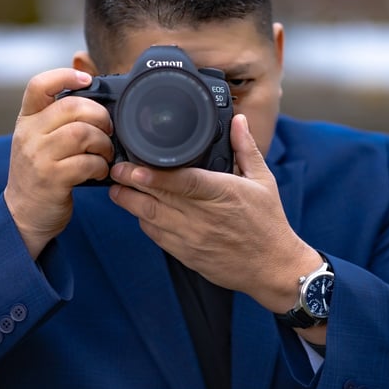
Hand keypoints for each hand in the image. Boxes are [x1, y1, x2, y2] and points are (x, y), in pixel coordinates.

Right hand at [4, 69, 112, 257]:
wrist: (23, 214)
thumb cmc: (39, 173)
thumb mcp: (39, 140)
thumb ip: (58, 117)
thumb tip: (91, 88)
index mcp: (26, 120)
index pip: (38, 86)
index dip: (65, 75)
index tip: (87, 79)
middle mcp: (29, 135)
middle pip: (71, 107)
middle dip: (99, 116)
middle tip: (108, 129)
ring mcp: (39, 157)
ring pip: (82, 133)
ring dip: (103, 142)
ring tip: (105, 152)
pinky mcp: (52, 179)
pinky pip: (87, 162)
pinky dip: (100, 165)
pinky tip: (99, 170)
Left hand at [108, 114, 322, 312]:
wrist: (272, 268)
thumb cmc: (268, 223)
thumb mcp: (263, 180)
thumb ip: (245, 148)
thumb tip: (238, 120)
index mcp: (222, 193)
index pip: (183, 183)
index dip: (155, 176)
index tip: (135, 167)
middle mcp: (204, 217)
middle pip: (158, 198)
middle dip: (131, 183)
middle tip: (116, 169)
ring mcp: (192, 238)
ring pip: (151, 218)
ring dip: (130, 203)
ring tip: (116, 188)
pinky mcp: (186, 254)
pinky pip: (157, 237)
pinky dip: (144, 222)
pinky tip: (138, 209)